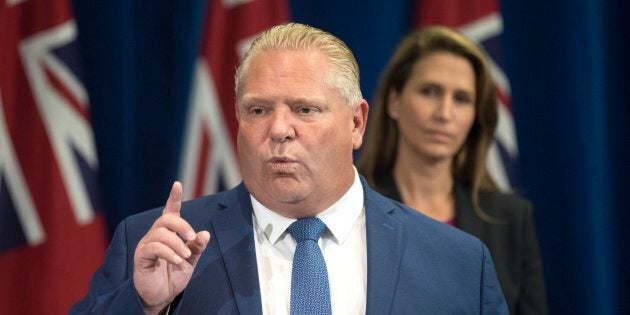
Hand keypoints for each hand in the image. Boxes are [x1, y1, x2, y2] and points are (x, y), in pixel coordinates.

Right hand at [133, 182, 210, 313]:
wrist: (162, 296)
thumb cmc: (174, 276)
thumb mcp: (191, 261)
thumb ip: (197, 247)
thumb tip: (205, 233)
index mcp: (168, 233)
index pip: (170, 212)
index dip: (174, 198)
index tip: (177, 184)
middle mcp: (155, 235)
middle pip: (166, 220)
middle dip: (182, 226)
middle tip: (192, 238)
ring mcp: (147, 245)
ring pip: (161, 234)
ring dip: (177, 244)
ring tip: (185, 257)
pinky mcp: (141, 257)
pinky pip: (154, 248)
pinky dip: (169, 253)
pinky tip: (177, 261)